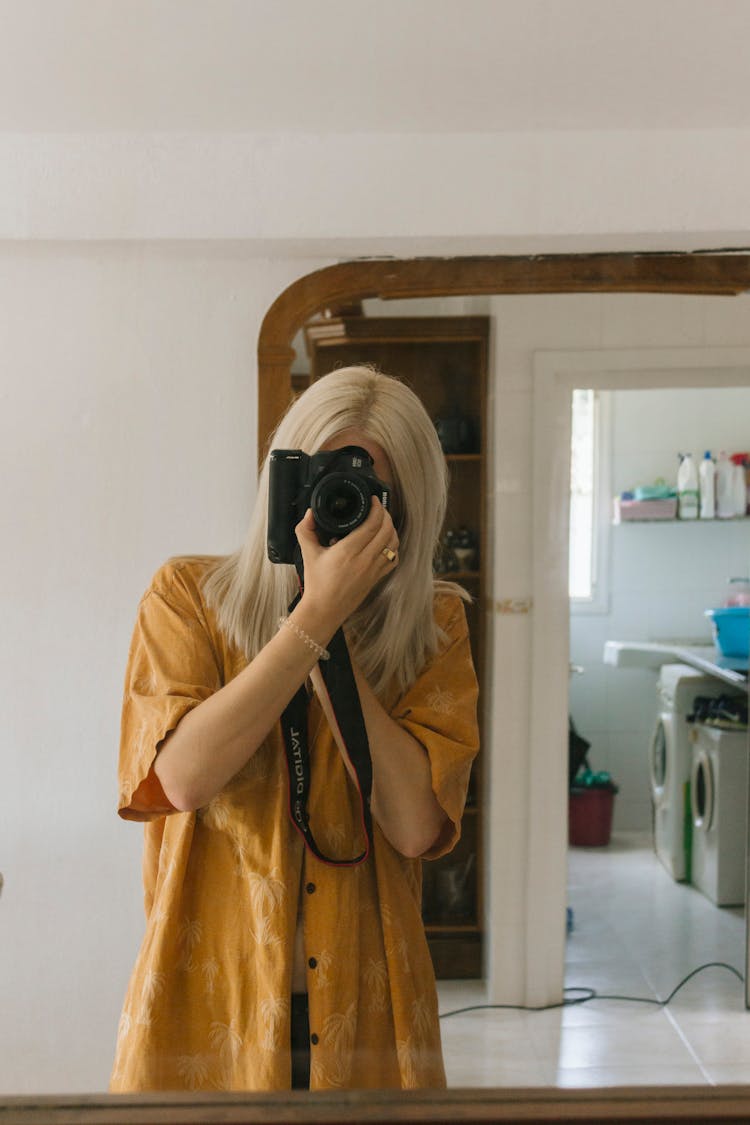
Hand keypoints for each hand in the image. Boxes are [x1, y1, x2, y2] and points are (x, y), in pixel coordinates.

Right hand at [294, 498, 398, 630]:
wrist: (325, 610)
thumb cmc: (317, 583)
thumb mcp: (308, 554)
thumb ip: (306, 530)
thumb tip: (310, 513)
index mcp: (349, 551)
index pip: (372, 524)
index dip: (377, 509)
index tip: (374, 501)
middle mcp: (365, 560)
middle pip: (386, 531)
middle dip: (385, 515)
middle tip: (378, 508)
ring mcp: (374, 570)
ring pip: (393, 544)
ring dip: (391, 530)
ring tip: (383, 522)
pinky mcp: (377, 578)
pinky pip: (393, 559)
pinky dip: (393, 548)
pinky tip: (385, 543)